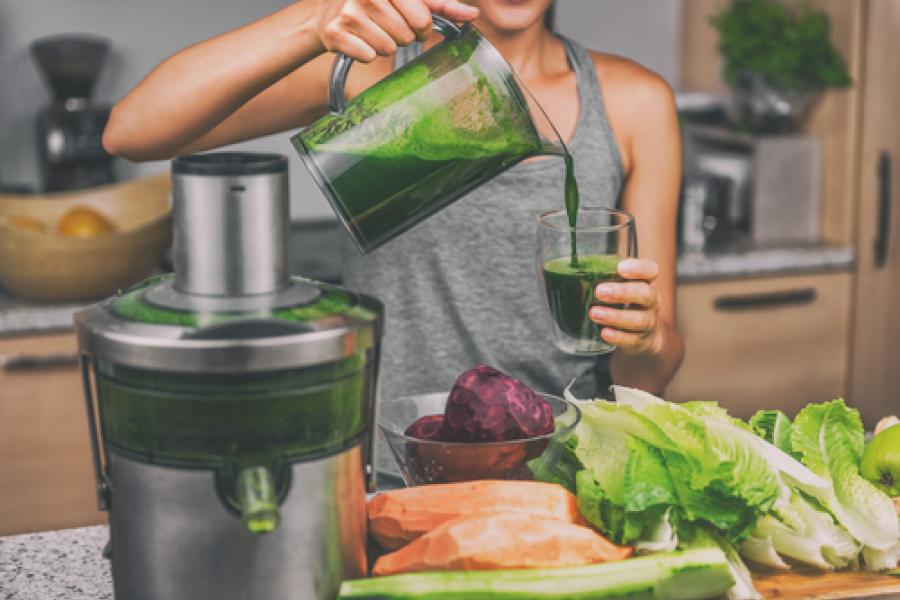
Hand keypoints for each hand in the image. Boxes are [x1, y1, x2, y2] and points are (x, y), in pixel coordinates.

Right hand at [314, 0, 478, 62]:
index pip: (422, 17)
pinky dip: (366, 54)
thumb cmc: (378, 6)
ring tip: (373, 33)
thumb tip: (473, 14)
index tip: (413, 23)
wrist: (330, 14)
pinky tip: (359, 41)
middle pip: (406, 36)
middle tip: (390, 28)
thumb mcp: (409, 0)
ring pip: (387, 48)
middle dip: (403, 37)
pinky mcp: (336, 33)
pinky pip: (368, 56)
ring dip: (385, 46)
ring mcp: (350, 13)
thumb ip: (441, 6)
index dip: (422, 27)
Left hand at [589, 258, 662, 356]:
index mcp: (645, 282)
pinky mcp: (641, 341)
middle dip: (622, 292)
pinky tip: (604, 333)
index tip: (620, 268)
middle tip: (599, 291)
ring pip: (639, 319)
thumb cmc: (624, 303)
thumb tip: (568, 271)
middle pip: (645, 294)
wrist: (641, 336)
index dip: (639, 268)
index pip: (650, 270)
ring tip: (594, 313)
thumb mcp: (618, 288)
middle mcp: (651, 301)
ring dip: (615, 316)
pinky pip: (632, 339)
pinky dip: (618, 337)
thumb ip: (602, 279)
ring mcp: (648, 322)